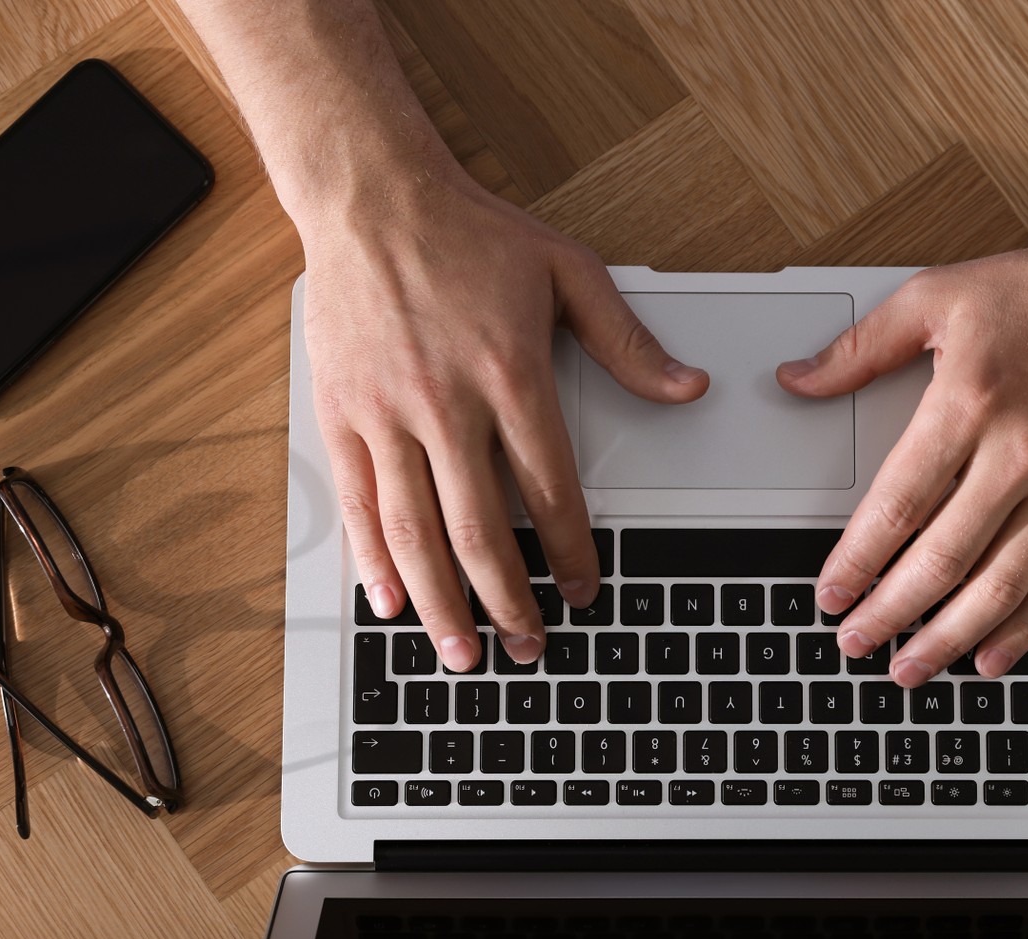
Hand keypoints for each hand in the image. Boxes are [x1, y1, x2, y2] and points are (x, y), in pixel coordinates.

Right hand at [301, 161, 707, 667]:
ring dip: (441, 602)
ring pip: (413, 531)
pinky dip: (372, 560)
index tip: (585, 588)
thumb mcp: (568, 272)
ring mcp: (386, 414)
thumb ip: (628, 341)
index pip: (549, 489)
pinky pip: (357, 502)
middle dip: (509, 600)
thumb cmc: (471, 235)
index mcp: (510, 375)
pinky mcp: (340, 415)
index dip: (572, 550)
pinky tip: (390, 602)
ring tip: (463, 653)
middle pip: (479, 529)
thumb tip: (687, 387)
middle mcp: (445, 403)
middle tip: (529, 644)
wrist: (372, 197)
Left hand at [778, 212, 1027, 685]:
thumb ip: (861, 347)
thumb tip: (797, 380)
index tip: (831, 592)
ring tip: (908, 667)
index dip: (857, 559)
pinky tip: (989, 657)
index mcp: (968, 401)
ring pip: (999, 583)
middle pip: (942, 558)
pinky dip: (1023, 627)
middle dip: (890, 611)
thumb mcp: (936, 296)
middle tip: (853, 641)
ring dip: (948, 635)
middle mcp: (1018, 451)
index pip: (898, 504)